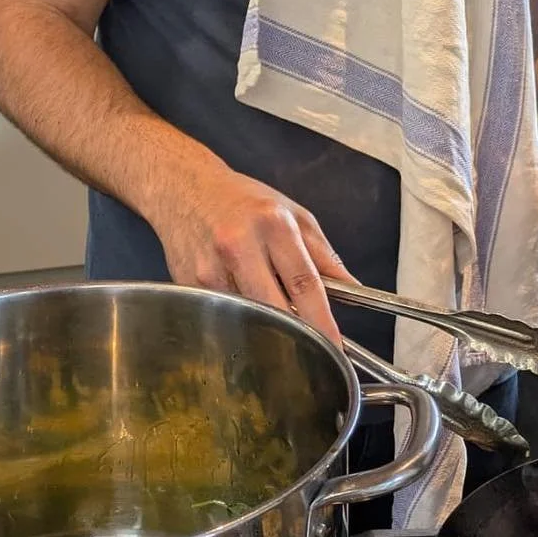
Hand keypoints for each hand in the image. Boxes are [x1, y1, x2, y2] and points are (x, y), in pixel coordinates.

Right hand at [153, 161, 348, 339]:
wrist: (184, 187)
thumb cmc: (243, 200)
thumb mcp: (293, 214)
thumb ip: (324, 255)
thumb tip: (353, 290)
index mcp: (273, 225)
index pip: (305, 283)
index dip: (322, 321)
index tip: (335, 346)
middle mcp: (239, 245)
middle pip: (275, 309)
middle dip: (297, 335)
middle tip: (312, 349)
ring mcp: (210, 268)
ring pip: (248, 316)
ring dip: (266, 325)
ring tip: (272, 314)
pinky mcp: (191, 284)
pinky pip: (224, 313)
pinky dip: (239, 316)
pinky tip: (240, 300)